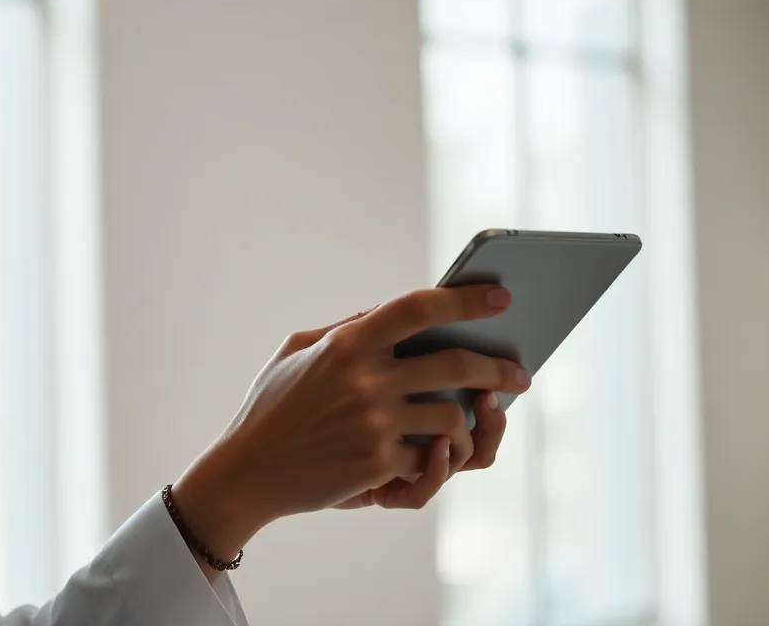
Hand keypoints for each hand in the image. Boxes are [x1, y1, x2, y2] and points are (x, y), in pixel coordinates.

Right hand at [172, 285, 527, 564]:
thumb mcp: (297, 352)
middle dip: (498, 370)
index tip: (502, 296)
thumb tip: (394, 310)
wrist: (246, 472)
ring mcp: (373, 425)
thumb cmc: (272, 407)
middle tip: (521, 376)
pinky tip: (445, 453)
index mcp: (345, 344)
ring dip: (475, 423)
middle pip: (454, 366)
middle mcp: (364, 381)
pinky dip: (441, 457)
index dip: (465, 300)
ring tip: (483, 421)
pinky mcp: (377, 465)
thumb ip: (346, 328)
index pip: (417, 309)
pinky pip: (431, 458)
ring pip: (453, 419)